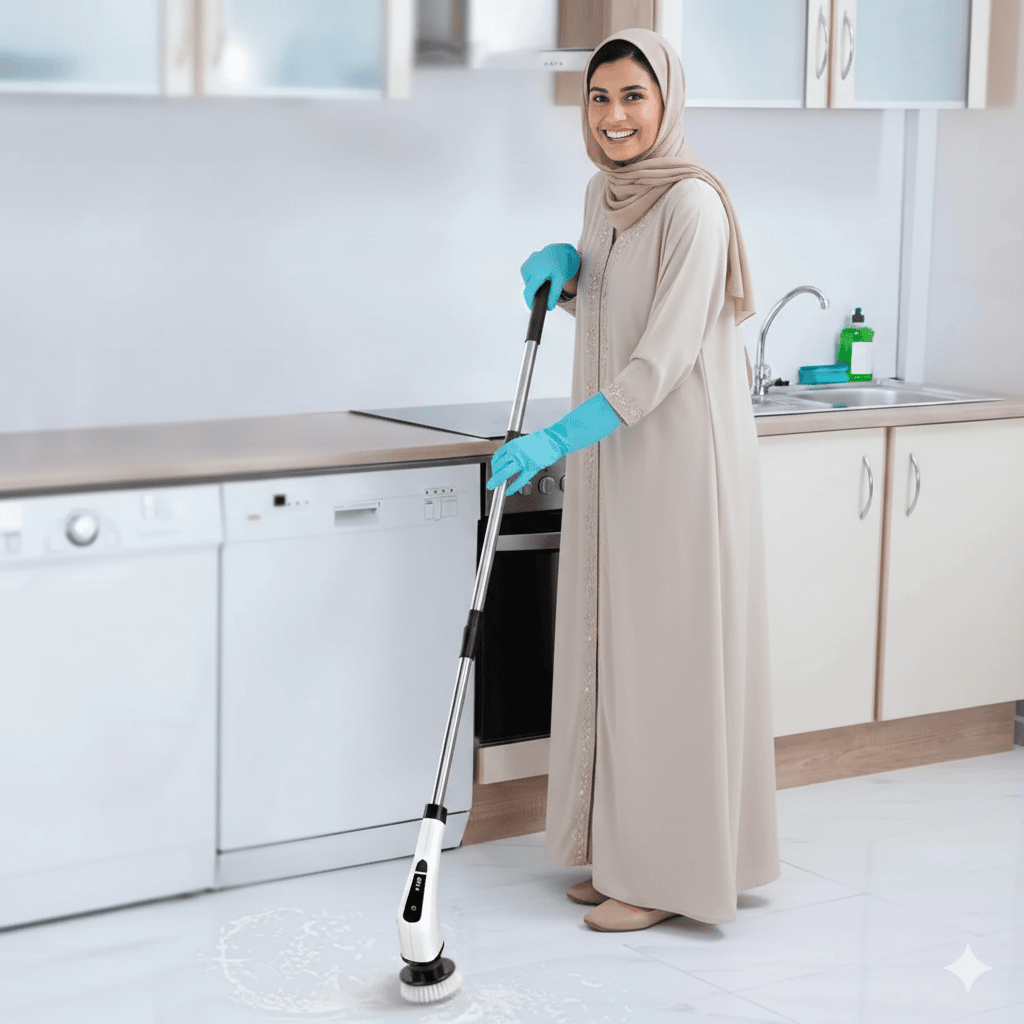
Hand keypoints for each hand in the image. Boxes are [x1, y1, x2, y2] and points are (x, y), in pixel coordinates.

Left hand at [486, 393, 622, 495]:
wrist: (555, 438)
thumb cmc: (542, 440)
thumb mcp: (524, 442)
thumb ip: (516, 451)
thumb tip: (510, 460)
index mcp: (513, 445)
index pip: (498, 456)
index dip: (494, 465)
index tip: (494, 470)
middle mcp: (516, 452)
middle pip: (499, 465)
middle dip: (493, 475)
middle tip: (491, 482)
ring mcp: (523, 460)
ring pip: (506, 472)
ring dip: (498, 480)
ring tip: (495, 487)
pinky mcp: (532, 466)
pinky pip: (521, 479)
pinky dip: (514, 486)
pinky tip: (509, 491)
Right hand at [521, 243, 579, 310]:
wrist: (558, 251)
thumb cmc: (560, 264)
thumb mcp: (560, 279)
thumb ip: (555, 294)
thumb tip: (549, 307)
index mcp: (538, 271)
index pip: (529, 291)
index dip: (529, 302)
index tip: (532, 308)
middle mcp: (529, 267)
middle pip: (530, 288)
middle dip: (537, 291)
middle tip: (547, 286)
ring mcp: (526, 265)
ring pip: (528, 284)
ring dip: (535, 285)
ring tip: (545, 278)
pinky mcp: (524, 265)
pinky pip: (527, 278)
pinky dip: (533, 279)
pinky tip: (541, 273)